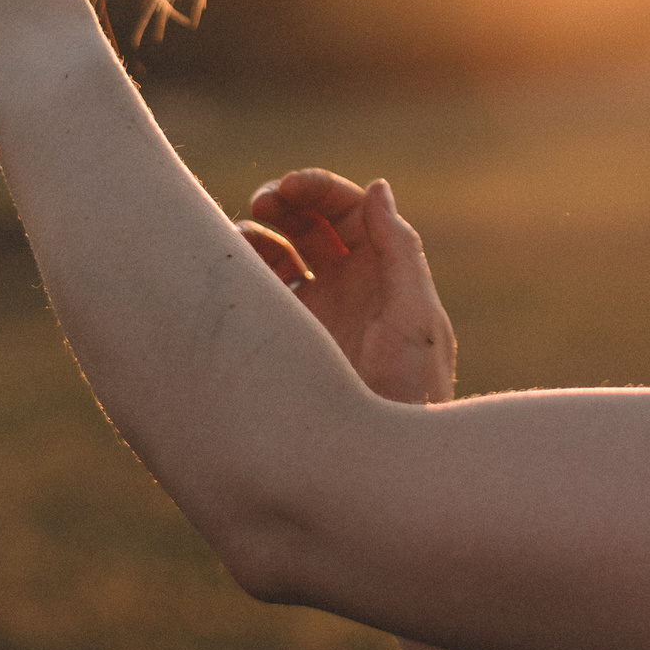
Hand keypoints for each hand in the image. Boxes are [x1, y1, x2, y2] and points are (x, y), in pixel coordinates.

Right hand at [248, 170, 455, 405]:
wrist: (383, 462)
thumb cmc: (414, 391)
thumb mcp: (417, 320)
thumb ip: (399, 251)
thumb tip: (379, 187)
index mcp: (385, 272)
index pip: (350, 213)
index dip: (320, 191)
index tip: (288, 187)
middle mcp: (350, 286)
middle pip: (313, 226)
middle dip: (286, 204)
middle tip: (262, 202)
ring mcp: (317, 313)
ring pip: (283, 255)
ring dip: (261, 235)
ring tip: (241, 236)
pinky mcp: (290, 340)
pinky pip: (263, 294)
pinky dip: (245, 274)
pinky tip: (232, 270)